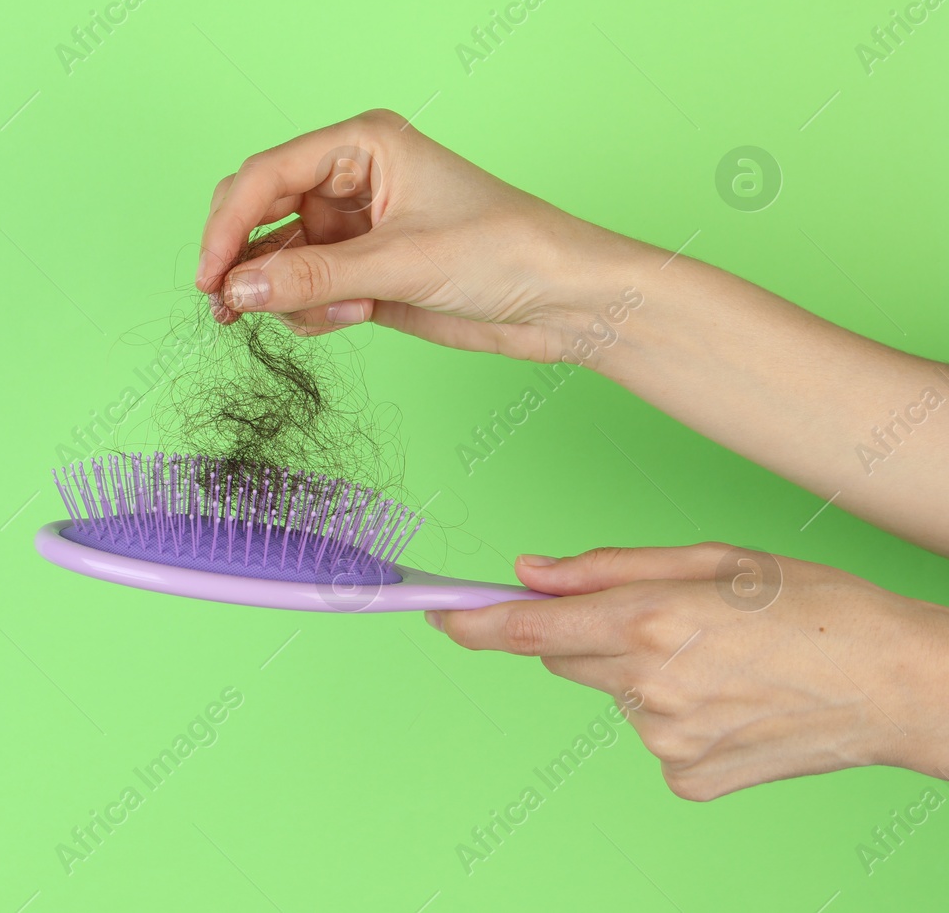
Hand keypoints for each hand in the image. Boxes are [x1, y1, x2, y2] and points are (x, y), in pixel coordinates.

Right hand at [195, 109, 650, 359]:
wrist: (565, 302)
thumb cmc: (508, 251)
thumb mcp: (402, 264)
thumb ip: (312, 279)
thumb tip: (236, 290)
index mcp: (361, 144)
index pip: (265, 175)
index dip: (227, 224)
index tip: (209, 276)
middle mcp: (349, 178)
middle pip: (257, 211)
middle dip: (243, 260)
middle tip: (228, 307)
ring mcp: (353, 226)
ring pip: (276, 259)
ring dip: (286, 294)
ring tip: (335, 314)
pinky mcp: (361, 270)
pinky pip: (302, 290)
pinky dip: (311, 311)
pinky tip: (352, 318)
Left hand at [425, 543, 948, 799]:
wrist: (899, 687)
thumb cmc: (815, 607)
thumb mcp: (712, 558)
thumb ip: (607, 567)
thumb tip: (529, 573)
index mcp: (650, 619)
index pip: (526, 629)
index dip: (471, 622)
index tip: (436, 615)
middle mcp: (648, 685)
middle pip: (565, 657)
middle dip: (589, 632)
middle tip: (662, 618)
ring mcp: (665, 739)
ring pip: (611, 694)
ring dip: (639, 672)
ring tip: (718, 659)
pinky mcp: (688, 777)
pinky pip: (650, 735)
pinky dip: (674, 714)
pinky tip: (729, 700)